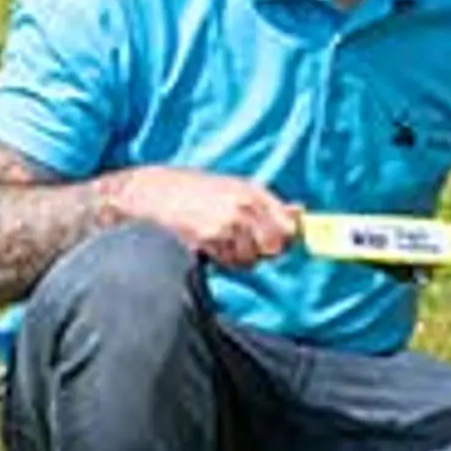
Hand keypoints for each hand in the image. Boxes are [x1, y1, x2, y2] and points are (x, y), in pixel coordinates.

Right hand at [116, 167, 297, 269]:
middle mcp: (244, 207)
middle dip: (263, 252)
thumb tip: (301, 212)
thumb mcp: (235, 188)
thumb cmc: (193, 190)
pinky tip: (207, 245)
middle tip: (245, 245)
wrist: (150, 193)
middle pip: (274, 248)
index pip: (289, 227)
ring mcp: (226, 224)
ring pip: (249, 260)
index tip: (280, 244)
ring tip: (220, 242)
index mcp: (253, 192)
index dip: (287, 240)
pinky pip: (227, 263)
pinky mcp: (207, 240)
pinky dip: (221, 260)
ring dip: (238, 258)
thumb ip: (268, 203)